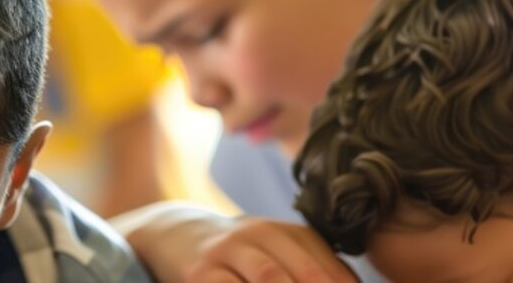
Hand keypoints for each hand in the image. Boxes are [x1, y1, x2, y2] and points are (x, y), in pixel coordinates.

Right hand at [184, 218, 356, 282]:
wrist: (177, 234)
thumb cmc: (243, 255)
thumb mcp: (281, 253)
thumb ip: (319, 272)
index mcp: (294, 234)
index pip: (335, 273)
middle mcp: (263, 234)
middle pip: (307, 276)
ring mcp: (230, 251)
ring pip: (271, 278)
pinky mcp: (200, 272)